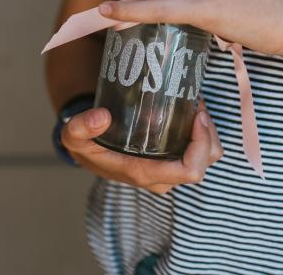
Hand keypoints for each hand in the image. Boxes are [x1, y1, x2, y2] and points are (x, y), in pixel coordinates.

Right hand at [60, 104, 222, 193]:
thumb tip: (101, 117)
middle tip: (197, 105)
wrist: (88, 152)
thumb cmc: (86, 145)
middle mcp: (163, 177)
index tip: (197, 116)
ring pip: (208, 157)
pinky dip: (203, 133)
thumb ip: (80, 127)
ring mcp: (170, 170)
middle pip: (205, 163)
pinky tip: (191, 112)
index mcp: (146, 173)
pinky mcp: (172, 160)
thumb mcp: (73, 136)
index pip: (190, 170)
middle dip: (209, 134)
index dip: (201, 145)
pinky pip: (201, 151)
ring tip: (196, 106)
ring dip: (209, 133)